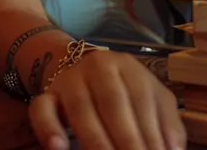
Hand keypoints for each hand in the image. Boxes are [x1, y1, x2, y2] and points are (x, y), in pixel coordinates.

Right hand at [29, 50, 185, 149]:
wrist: (77, 66)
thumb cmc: (121, 89)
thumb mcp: (148, 96)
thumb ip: (165, 120)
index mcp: (127, 66)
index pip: (142, 99)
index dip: (152, 132)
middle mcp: (98, 66)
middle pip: (113, 104)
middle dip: (127, 140)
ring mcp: (69, 79)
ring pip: (81, 109)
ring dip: (95, 141)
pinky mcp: (46, 94)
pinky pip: (41, 110)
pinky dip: (49, 129)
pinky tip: (58, 149)